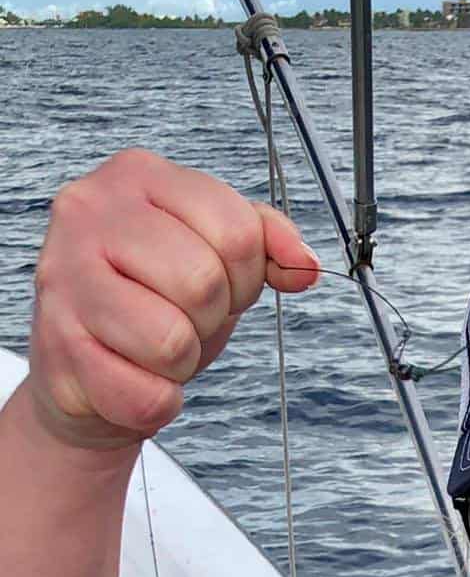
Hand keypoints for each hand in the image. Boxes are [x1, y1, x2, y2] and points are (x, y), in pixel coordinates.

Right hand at [26, 148, 320, 454]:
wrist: (89, 365)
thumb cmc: (155, 300)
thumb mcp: (215, 255)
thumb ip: (263, 242)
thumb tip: (305, 264)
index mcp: (139, 176)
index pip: (236, 231)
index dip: (246, 276)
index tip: (221, 284)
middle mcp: (89, 211)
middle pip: (203, 283)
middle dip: (210, 318)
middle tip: (182, 317)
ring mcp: (64, 276)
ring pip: (171, 341)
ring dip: (180, 362)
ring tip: (152, 346)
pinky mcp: (57, 345)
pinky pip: (146, 395)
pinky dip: (155, 400)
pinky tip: (130, 376)